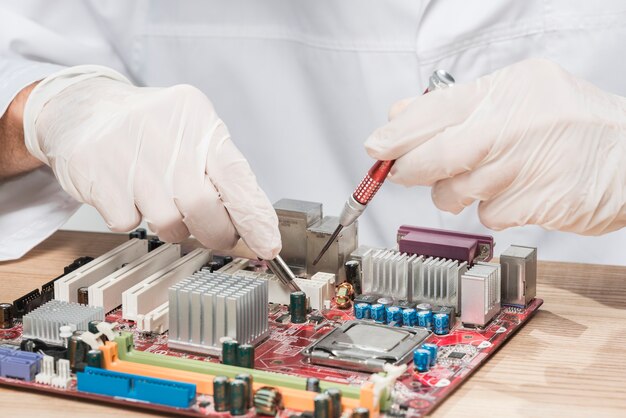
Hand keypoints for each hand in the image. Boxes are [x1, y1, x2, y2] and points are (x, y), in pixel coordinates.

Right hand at [23, 66, 280, 258]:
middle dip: (217, 233)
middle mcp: (164, 132)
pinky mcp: (96, 173)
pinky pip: (128, 223)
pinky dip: (134, 219)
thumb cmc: (152, 132)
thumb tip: (255, 226)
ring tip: (166, 206)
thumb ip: (223, 174)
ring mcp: (126, 152)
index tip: (268, 245)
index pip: (235, 175)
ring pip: (168, 222)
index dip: (254, 216)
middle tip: (219, 236)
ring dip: (174, 228)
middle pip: (203, 206)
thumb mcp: (194, 135)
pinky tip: (130, 196)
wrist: (86, 111)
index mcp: (198, 120)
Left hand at [366, 58, 625, 234]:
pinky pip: (488, 213)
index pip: (436, 109)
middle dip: (412, 169)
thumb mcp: (522, 97)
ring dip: (458, 191)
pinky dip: (492, 207)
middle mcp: (514, 125)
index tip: (376, 147)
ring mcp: (524, 167)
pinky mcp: (533, 204)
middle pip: (436, 155)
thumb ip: (462, 107)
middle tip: (404, 172)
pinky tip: (518, 192)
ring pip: (456, 191)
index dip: (399, 132)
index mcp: (509, 90)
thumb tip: (401, 115)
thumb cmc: (578, 128)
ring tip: (490, 177)